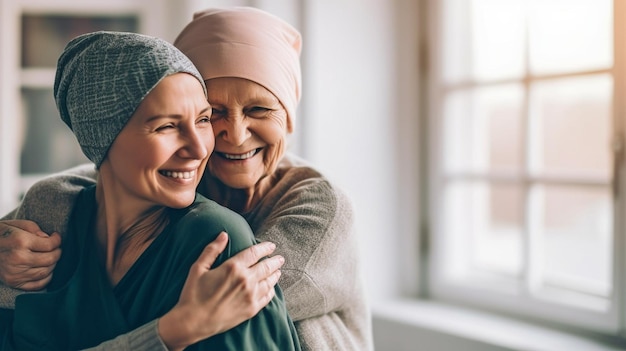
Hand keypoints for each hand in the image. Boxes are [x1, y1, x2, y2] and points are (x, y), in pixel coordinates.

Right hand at [0, 220, 61, 289]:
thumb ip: (33, 228)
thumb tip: (47, 238)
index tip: (56, 237)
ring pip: (46, 272)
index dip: (57, 240)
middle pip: (50, 259)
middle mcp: (18, 258)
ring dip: (52, 264)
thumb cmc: (0, 235)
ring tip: (49, 257)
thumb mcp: (15, 224)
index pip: (49, 245)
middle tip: (56, 248)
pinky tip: (44, 270)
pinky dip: (46, 278)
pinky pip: (38, 285)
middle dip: (57, 252)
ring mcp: (15, 273)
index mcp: (20, 242)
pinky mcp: (14, 282)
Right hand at [158, 232, 283, 349]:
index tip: (271, 246)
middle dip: (275, 261)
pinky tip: (271, 288)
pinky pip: (267, 297)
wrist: (193, 322)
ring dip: (275, 274)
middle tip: (280, 258)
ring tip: (278, 271)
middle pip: (267, 266)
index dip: (265, 248)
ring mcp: (250, 295)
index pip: (255, 253)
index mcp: (233, 267)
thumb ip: (212, 250)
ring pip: (270, 281)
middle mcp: (246, 280)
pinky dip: (271, 290)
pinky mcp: (251, 309)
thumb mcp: (198, 268)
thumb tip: (224, 234)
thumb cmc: (193, 294)